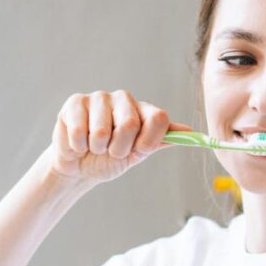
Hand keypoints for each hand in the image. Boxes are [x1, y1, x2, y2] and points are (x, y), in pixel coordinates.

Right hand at [49, 89, 191, 183]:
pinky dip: (78, 146)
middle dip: (119, 148)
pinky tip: (78, 143)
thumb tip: (190, 131)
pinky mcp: (75, 103)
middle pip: (131, 124)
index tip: (138, 151)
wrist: (79, 167)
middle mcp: (123, 99)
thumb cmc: (110, 158)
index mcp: (143, 110)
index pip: (159, 118)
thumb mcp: (138, 153)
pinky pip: (79, 131)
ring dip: (97, 149)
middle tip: (111, 151)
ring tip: (93, 146)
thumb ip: (160, 140)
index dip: (149, 140)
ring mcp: (99, 98)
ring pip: (102, 131)